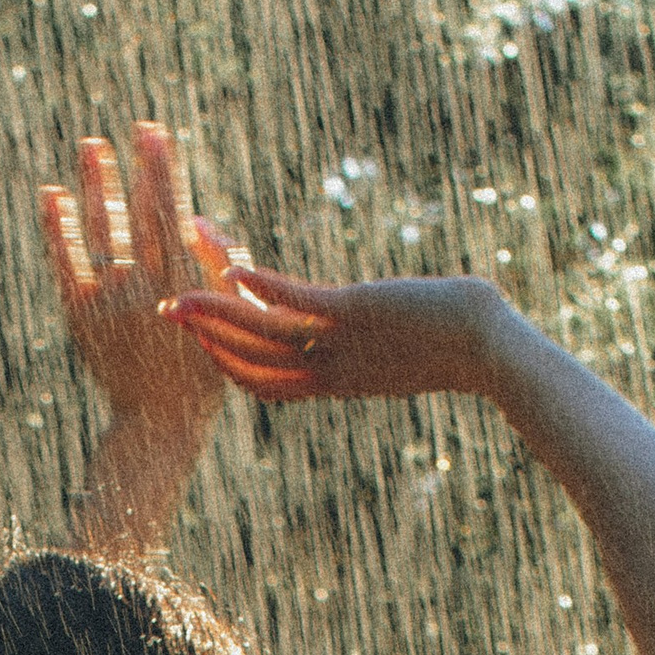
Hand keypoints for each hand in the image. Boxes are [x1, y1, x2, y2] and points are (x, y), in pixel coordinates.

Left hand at [39, 121, 247, 455]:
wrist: (156, 425)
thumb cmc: (200, 372)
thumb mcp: (225, 321)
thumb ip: (216, 269)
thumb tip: (200, 219)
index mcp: (182, 286)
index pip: (170, 215)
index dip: (163, 172)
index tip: (158, 136)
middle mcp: (143, 287)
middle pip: (138, 214)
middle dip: (137, 168)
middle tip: (134, 129)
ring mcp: (108, 301)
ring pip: (101, 230)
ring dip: (97, 184)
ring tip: (92, 147)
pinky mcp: (81, 316)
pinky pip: (66, 263)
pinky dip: (57, 227)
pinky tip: (53, 195)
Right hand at [161, 265, 504, 405]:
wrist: (490, 346)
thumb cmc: (457, 342)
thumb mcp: (402, 349)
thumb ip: (372, 343)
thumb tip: (372, 328)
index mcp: (335, 384)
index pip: (261, 384)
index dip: (223, 363)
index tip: (195, 339)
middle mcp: (330, 370)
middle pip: (250, 361)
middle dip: (204, 338)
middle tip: (164, 313)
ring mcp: (341, 343)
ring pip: (263, 334)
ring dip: (217, 314)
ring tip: (179, 296)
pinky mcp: (357, 312)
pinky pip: (298, 304)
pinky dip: (264, 289)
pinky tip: (235, 270)